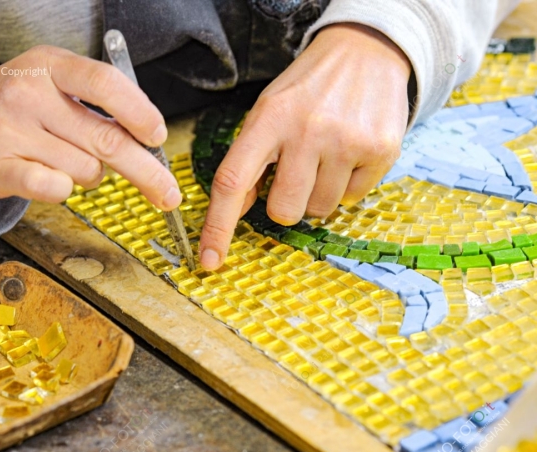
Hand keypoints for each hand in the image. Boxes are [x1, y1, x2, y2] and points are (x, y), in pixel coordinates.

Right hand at [0, 45, 181, 209]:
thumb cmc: (9, 107)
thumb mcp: (47, 83)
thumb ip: (92, 103)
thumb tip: (145, 138)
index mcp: (49, 66)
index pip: (106, 83)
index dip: (140, 112)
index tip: (157, 136)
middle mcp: (29, 93)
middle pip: (107, 138)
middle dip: (146, 170)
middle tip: (166, 192)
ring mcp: (11, 130)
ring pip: (85, 170)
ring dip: (89, 177)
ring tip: (65, 164)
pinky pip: (53, 188)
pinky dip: (63, 190)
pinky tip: (52, 181)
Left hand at [199, 23, 410, 269]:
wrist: (366, 52)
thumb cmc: (306, 91)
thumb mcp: (267, 113)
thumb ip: (248, 161)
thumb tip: (234, 212)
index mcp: (268, 120)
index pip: (232, 182)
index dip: (218, 227)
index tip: (209, 260)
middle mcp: (307, 131)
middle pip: (283, 211)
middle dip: (285, 203)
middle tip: (296, 173)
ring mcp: (347, 142)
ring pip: (320, 210)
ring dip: (318, 193)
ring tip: (325, 155)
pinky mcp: (381, 151)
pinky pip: (354, 198)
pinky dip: (348, 184)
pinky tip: (349, 152)